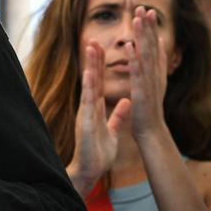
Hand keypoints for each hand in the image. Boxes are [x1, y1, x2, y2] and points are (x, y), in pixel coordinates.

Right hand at [66, 43, 131, 196]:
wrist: (90, 170)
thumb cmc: (98, 153)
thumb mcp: (112, 131)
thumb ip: (118, 116)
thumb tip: (125, 102)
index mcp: (95, 108)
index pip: (98, 83)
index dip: (100, 66)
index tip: (101, 48)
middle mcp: (88, 107)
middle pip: (91, 79)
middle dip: (93, 60)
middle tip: (94, 39)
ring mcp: (85, 112)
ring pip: (88, 85)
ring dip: (90, 66)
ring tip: (91, 48)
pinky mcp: (84, 121)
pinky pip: (87, 101)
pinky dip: (88, 86)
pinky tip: (89, 73)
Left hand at [122, 6, 168, 140]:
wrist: (150, 130)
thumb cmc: (149, 107)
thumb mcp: (155, 81)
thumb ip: (159, 63)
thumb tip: (161, 43)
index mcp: (156, 71)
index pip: (154, 45)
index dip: (151, 28)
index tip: (147, 10)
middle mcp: (155, 73)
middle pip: (153, 46)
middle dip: (148, 26)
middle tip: (144, 7)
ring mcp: (149, 81)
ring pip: (147, 55)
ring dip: (143, 37)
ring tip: (138, 19)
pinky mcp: (141, 91)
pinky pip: (137, 72)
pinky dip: (134, 58)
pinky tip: (129, 46)